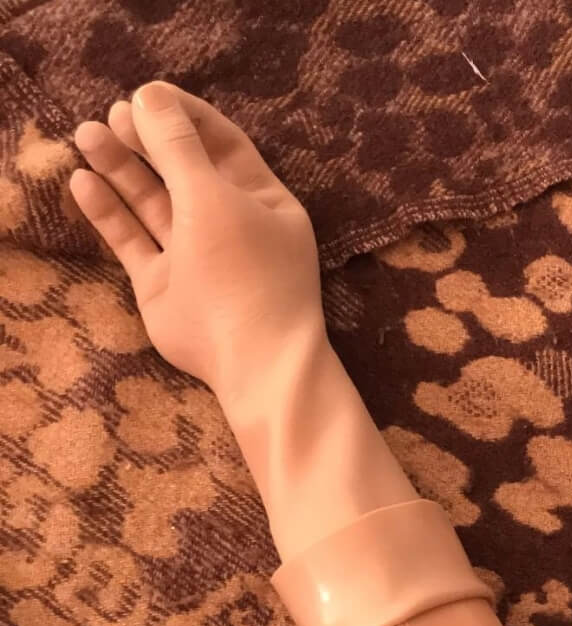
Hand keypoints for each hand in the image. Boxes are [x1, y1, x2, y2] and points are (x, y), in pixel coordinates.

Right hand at [68, 80, 327, 402]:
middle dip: (148, 139)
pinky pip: (134, 241)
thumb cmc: (245, 271)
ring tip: (85, 135)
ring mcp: (195, 258)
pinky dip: (110, 213)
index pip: (222, 143)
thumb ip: (178, 147)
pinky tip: (83, 182)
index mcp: (263, 200)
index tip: (147, 93)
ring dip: (120, 169)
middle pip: (183, 169)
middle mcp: (230, 226)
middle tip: (112, 115)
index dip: (184, 115)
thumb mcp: (214, 197)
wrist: (252, 360)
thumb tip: (148, 96)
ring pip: (154, 203)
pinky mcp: (165, 287)